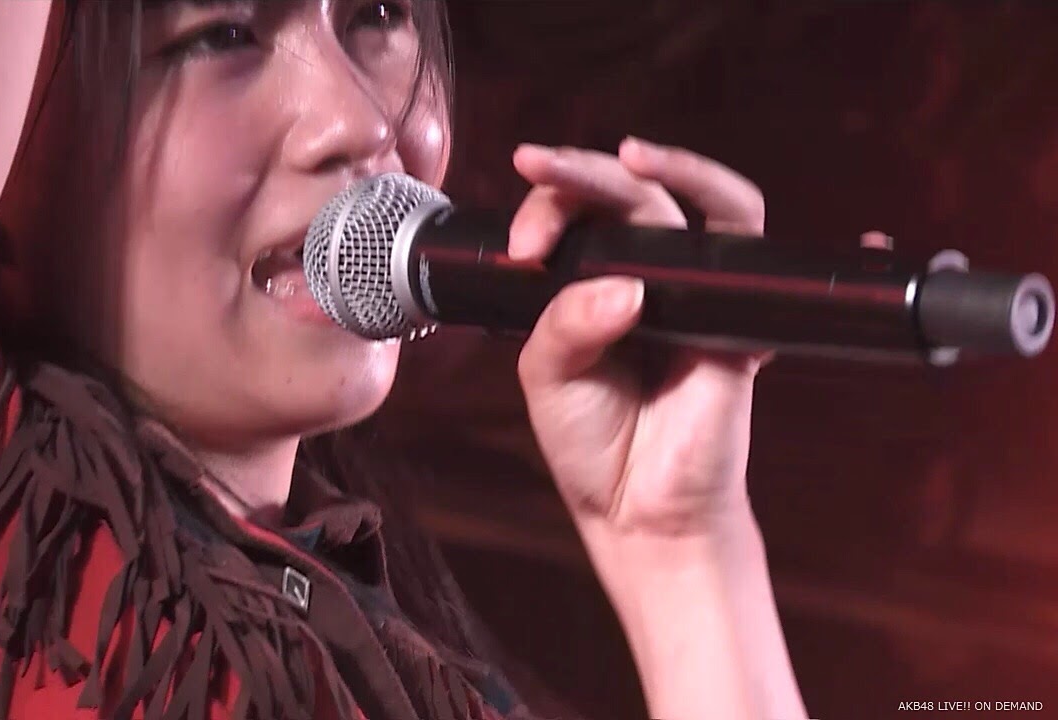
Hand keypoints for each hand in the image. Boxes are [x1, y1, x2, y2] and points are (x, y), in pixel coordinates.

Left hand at [512, 137, 767, 536]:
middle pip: (626, 194)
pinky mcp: (736, 318)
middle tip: (537, 163)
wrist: (638, 509)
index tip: (520, 249)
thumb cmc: (592, 441)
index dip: (545, 210)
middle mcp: (644, 275)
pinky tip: (708, 190)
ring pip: (697, 201)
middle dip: (580, 172)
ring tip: (629, 153)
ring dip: (669, 166)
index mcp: (591, 281)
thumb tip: (625, 287)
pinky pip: (749, 251)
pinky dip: (731, 205)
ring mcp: (694, 291)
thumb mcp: (548, 375)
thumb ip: (567, 323)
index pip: (574, 216)